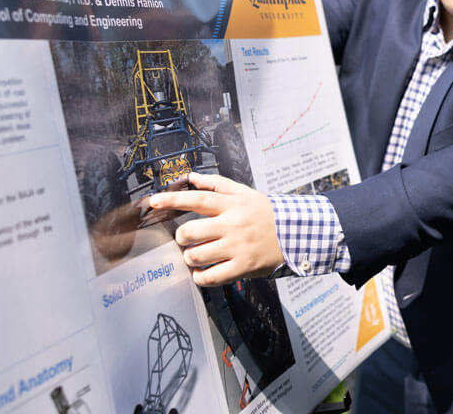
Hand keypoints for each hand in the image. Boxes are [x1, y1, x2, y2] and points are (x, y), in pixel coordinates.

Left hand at [146, 171, 282, 285]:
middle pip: (189, 232)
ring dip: (191, 258)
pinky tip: (204, 272)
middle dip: (182, 238)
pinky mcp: (243, 266)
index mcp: (233, 205)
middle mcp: (233, 224)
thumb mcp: (246, 193)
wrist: (298, 234)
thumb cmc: (268, 214)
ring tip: (197, 256)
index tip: (154, 201)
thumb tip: (192, 176)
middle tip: (188, 240)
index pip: (198, 199)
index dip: (173, 200)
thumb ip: (218, 184)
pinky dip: (201, 277)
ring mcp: (237, 247)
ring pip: (196, 256)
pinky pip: (211, 276)